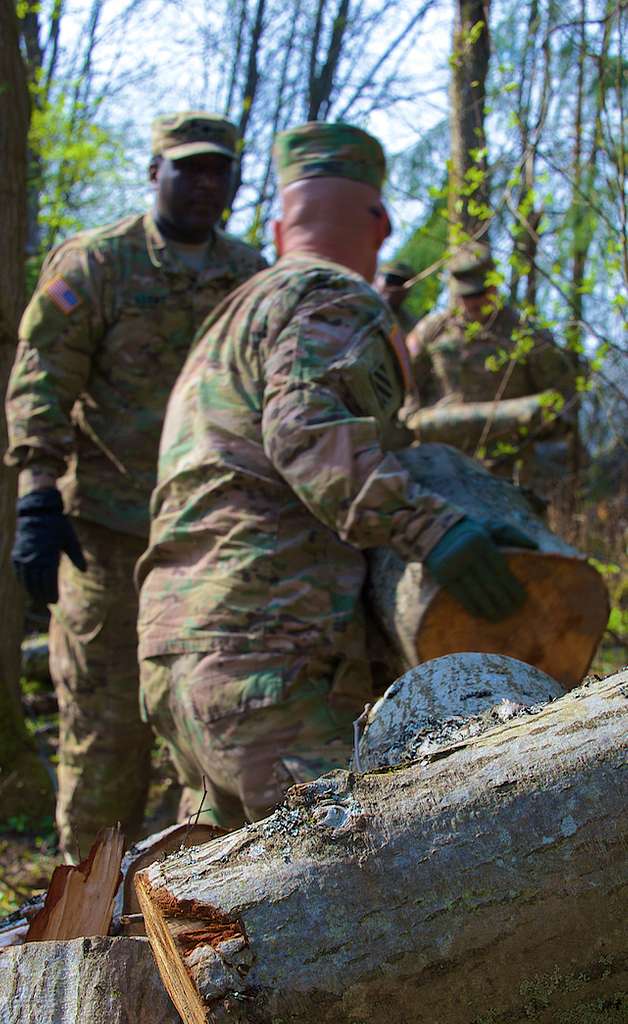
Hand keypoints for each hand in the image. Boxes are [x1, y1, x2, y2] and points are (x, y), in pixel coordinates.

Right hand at [12, 488, 85, 604]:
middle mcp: (34, 559)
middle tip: (48, 602)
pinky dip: (23, 582)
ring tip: (39, 598)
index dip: (51, 593)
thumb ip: (77, 556)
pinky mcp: (17, 554)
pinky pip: (19, 573)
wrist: (38, 512)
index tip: (55, 601)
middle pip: (37, 584)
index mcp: (49, 557)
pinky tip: (28, 587)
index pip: (49, 582)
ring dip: (32, 591)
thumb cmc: (57, 526)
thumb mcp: (70, 539)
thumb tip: (85, 570)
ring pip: (26, 581)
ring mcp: (24, 557)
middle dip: (43, 595)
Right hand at [424, 517, 536, 621]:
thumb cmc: (468, 531)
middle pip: (491, 584)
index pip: (501, 571)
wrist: (431, 531)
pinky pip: (461, 596)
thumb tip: (535, 547)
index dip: (512, 588)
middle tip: (513, 612)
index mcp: (482, 542)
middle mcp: (468, 553)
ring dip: (490, 608)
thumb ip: (512, 534)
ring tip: (499, 617)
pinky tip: (481, 614)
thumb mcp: (490, 526)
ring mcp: (454, 565)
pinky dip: (473, 607)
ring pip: (477, 593)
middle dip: (504, 601)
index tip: (522, 600)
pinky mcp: (442, 575)